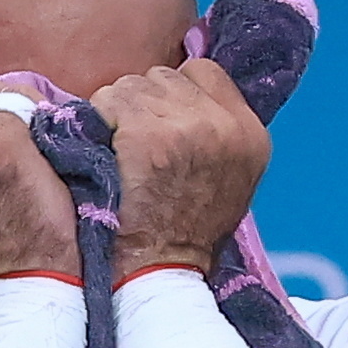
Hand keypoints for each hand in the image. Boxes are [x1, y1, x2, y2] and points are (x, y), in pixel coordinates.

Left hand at [90, 59, 269, 280]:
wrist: (159, 274)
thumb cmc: (183, 235)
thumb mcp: (225, 180)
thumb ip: (214, 132)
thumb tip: (180, 93)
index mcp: (250, 135)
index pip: (204, 73)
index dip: (174, 92)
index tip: (159, 122)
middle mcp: (225, 125)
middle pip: (165, 76)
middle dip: (143, 104)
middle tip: (133, 146)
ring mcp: (188, 127)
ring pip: (132, 86)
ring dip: (117, 113)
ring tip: (119, 155)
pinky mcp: (148, 136)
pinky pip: (109, 102)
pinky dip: (97, 122)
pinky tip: (101, 153)